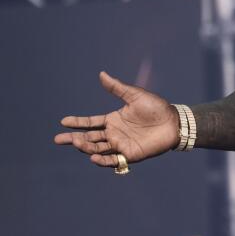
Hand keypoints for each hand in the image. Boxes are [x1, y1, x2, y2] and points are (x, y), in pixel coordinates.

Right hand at [54, 71, 180, 168]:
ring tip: (76, 142)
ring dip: (86, 147)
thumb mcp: (135, 95)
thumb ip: (117, 88)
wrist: (174, 121)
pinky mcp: (130, 154)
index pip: (91, 123)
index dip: (77, 122)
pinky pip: (113, 160)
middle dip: (74, 138)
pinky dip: (102, 161)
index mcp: (113, 120)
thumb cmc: (156, 107)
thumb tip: (101, 74)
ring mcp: (121, 145)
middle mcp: (114, 133)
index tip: (63, 121)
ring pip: (98, 148)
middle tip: (59, 138)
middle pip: (90, 137)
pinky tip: (93, 157)